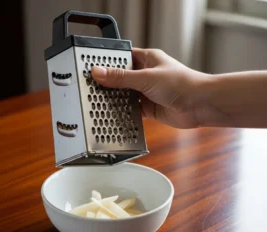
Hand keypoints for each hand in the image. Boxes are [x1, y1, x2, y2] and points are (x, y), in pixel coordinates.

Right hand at [91, 48, 207, 128]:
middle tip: (92, 88)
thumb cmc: (181, 84)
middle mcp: (146, 75)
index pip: (122, 58)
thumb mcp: (146, 78)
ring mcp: (147, 92)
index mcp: (147, 59)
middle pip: (122, 78)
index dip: (107, 62)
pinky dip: (124, 112)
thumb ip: (121, 77)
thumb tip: (98, 72)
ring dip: (116, 99)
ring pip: (126, 95)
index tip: (93, 69)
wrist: (199, 105)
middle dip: (110, 84)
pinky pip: (132, 109)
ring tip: (99, 102)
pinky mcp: (149, 107)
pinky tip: (114, 114)